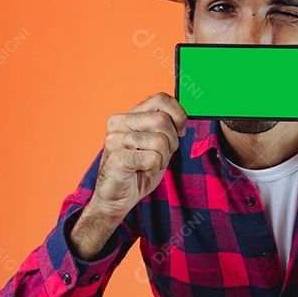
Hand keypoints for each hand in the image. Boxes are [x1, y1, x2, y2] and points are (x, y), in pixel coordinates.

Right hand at [90, 92, 186, 221]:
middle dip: (172, 141)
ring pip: (160, 141)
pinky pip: (152, 158)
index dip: (178, 115)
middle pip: (163, 120)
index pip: (161, 99)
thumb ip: (166, 128)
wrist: (115, 197)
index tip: (179, 131)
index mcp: (129, 115)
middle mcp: (119, 123)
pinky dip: (154, 168)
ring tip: (149, 165)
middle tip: (162, 155)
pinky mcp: (117, 158)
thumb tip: (182, 120)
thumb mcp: (156, 144)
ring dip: (163, 158)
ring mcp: (115, 140)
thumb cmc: (137, 170)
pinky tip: (143, 171)